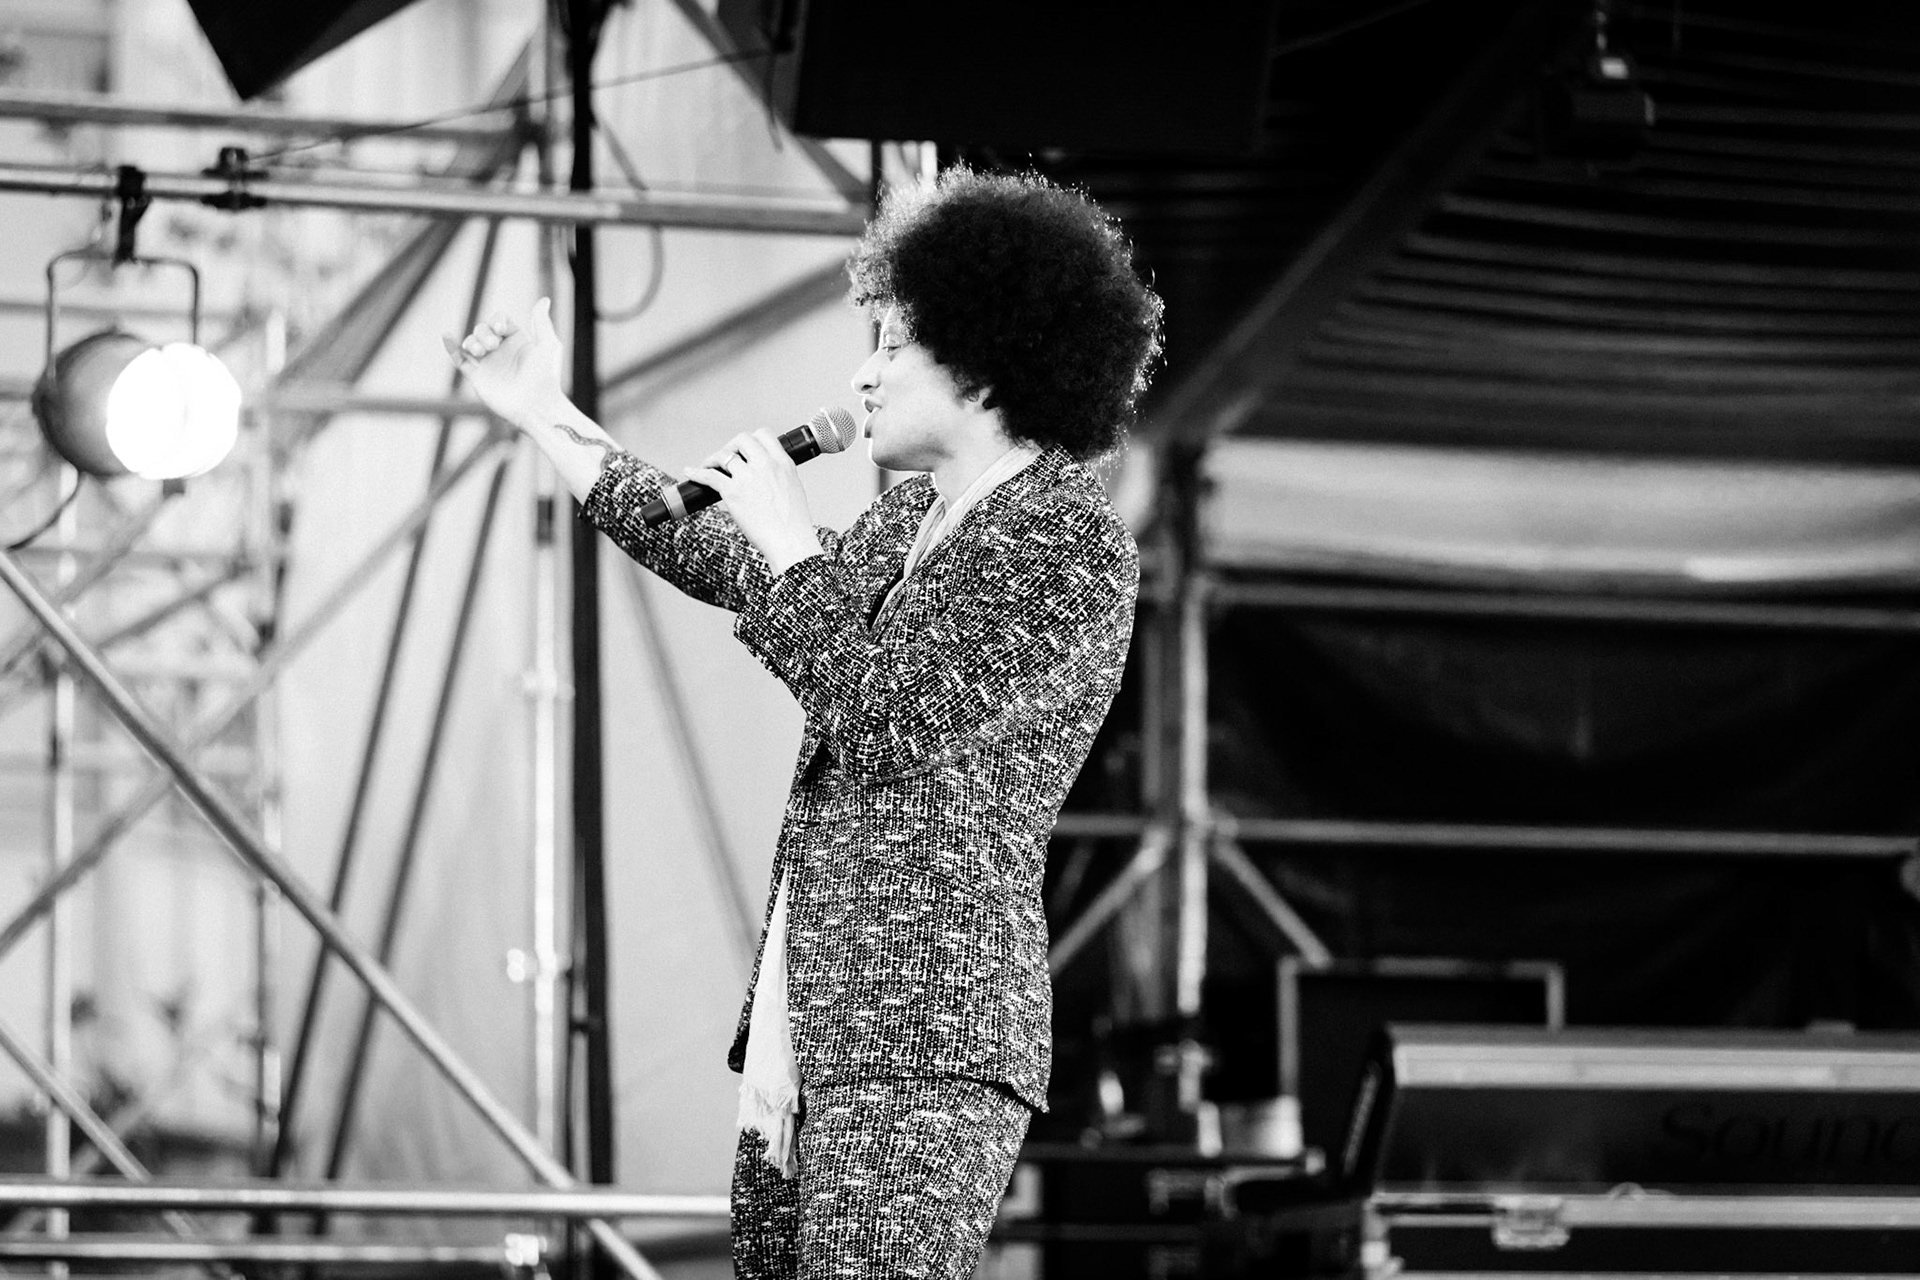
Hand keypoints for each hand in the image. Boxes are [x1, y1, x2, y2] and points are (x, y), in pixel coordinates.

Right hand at [444, 298, 564, 427]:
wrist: (535, 405)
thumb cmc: (545, 376)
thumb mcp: (548, 345)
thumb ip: (541, 322)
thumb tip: (544, 299)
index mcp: (517, 342)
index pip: (500, 321)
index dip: (497, 321)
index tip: (501, 329)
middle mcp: (501, 352)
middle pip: (483, 330)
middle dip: (484, 332)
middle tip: (492, 345)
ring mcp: (488, 365)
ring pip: (471, 343)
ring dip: (472, 341)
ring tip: (480, 351)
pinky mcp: (477, 378)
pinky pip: (459, 360)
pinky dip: (452, 348)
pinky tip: (448, 336)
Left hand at [684, 430, 822, 574]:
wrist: (790, 542)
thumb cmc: (793, 524)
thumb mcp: (794, 490)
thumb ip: (779, 477)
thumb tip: (765, 477)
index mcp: (784, 464)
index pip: (765, 435)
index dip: (752, 440)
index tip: (745, 451)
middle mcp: (766, 465)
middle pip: (743, 439)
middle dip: (731, 446)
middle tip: (727, 458)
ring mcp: (749, 477)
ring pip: (724, 454)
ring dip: (713, 459)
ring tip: (708, 466)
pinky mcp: (733, 492)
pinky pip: (709, 475)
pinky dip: (697, 472)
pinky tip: (690, 472)